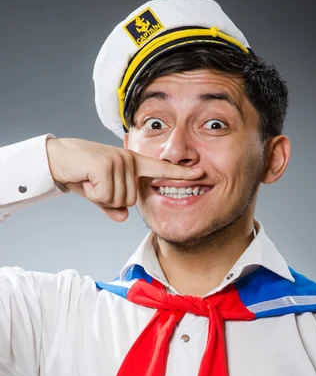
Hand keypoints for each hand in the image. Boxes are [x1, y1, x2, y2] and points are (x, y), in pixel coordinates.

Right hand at [46, 138, 202, 221]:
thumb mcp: (98, 193)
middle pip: (131, 200)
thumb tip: (123, 217)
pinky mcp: (107, 165)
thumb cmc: (80, 173)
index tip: (200, 173)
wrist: (57, 158)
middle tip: (95, 184)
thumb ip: (112, 206)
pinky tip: (85, 179)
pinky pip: (106, 196)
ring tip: (90, 179)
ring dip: (101, 196)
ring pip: (119, 199)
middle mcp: (128, 160)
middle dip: (111, 199)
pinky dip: (93, 193)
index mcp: (132, 164)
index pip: (161, 169)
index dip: (180, 173)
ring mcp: (119, 161)